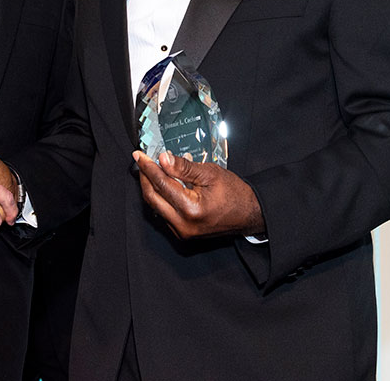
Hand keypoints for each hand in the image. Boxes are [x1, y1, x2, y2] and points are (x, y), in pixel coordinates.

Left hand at [132, 150, 264, 239]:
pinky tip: (163, 184)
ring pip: (156, 207)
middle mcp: (183, 225)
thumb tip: (162, 159)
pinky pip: (164, 214)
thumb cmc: (235, 194)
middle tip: (142, 161)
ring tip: (152, 170)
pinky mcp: (183, 233)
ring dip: (151, 187)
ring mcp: (182, 232)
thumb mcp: (210, 173)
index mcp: (191, 209)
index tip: (140, 156)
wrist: (250, 214)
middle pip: (152, 198)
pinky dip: (161, 198)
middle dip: (145, 177)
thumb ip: (183, 167)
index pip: (161, 184)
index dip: (148, 167)